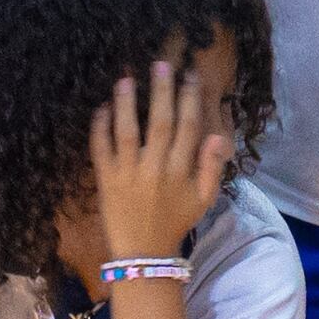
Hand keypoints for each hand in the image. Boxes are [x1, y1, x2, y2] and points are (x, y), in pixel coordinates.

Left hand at [83, 58, 233, 270]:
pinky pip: (100, 150)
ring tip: (125, 79)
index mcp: (181, 172)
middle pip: (161, 124)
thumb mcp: (203, 199)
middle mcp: (156, 169)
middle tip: (161, 64)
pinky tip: (101, 108)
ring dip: (126, 104)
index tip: (189, 76)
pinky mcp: (106, 180)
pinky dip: (99, 128)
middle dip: (162, 92)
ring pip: (127, 132)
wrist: (143, 253)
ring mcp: (128, 174)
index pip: (189, 128)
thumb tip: (218, 136)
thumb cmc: (175, 222)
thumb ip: (212, 167)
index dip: (190, 100)